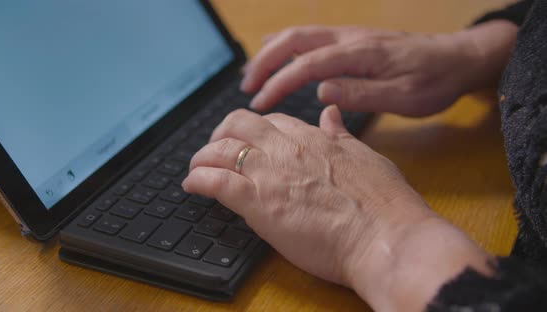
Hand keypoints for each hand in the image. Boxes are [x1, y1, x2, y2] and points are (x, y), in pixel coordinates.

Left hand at [183, 106, 491, 310]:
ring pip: (220, 149)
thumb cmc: (383, 205)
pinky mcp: (256, 202)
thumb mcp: (364, 157)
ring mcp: (269, 173)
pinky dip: (197, 179)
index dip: (255, 128)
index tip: (249, 139)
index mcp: (313, 137)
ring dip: (202, 155)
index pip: (272, 121)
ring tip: (196, 167)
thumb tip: (330, 114)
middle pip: (238, 124)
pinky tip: (191, 184)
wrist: (385, 237)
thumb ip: (341, 135)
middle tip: (216, 148)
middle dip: (221, 133)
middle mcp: (286, 148)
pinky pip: (214, 181)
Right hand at [241, 21, 517, 115]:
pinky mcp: (352, 40)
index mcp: (361, 53)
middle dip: (264, 62)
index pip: (308, 65)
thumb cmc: (434, 81)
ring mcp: (350, 36)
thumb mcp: (405, 97)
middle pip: (294, 40)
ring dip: (271, 53)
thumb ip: (362, 94)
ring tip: (252, 76)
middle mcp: (350, 38)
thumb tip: (321, 93)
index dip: (279, 82)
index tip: (259, 103)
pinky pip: (310, 37)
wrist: (458, 58)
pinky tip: (277, 57)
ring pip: (299, 35)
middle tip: (246, 87)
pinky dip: (286, 47)